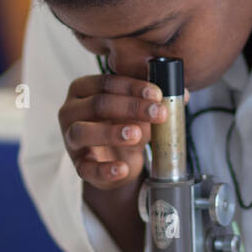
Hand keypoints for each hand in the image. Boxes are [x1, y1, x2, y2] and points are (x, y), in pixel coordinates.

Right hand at [59, 73, 166, 190]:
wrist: (117, 160)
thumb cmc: (124, 124)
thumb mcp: (139, 110)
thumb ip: (154, 100)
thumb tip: (181, 95)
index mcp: (83, 89)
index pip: (106, 82)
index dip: (133, 87)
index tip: (157, 94)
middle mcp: (71, 111)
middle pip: (97, 104)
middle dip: (131, 107)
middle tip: (158, 113)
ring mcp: (70, 139)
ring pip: (83, 132)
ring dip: (111, 132)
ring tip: (137, 135)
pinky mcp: (78, 165)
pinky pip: (86, 168)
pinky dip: (105, 169)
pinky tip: (123, 168)